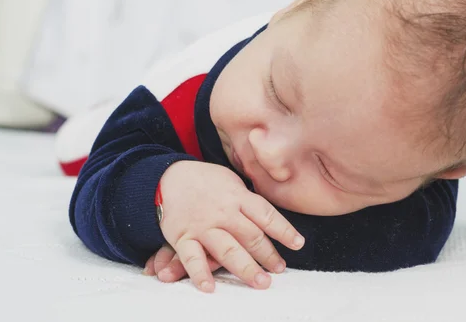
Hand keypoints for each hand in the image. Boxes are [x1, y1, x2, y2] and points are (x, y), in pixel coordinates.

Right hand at [149, 161, 304, 291]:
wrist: (167, 176)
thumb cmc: (204, 180)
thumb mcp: (231, 180)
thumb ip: (248, 199)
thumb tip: (269, 217)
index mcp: (238, 197)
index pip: (266, 215)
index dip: (284, 230)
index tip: (298, 244)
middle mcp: (223, 212)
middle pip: (251, 236)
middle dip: (268, 255)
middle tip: (279, 269)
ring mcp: (204, 226)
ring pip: (228, 250)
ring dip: (246, 268)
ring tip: (261, 282)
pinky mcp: (183, 237)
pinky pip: (192, 258)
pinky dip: (200, 273)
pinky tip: (210, 287)